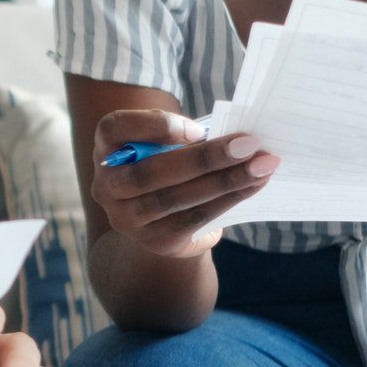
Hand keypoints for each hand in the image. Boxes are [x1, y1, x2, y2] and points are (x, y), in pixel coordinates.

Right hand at [91, 109, 277, 256]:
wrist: (160, 221)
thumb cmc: (168, 166)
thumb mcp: (164, 145)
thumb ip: (185, 136)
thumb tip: (234, 134)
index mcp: (105, 148)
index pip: (114, 129)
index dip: (153, 126)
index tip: (198, 128)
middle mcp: (107, 186)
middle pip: (151, 171)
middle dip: (205, 158)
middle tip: (248, 144)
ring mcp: (127, 218)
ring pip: (176, 198)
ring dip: (225, 181)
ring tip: (260, 166)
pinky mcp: (154, 240)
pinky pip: (193, 219)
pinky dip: (228, 200)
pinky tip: (253, 186)